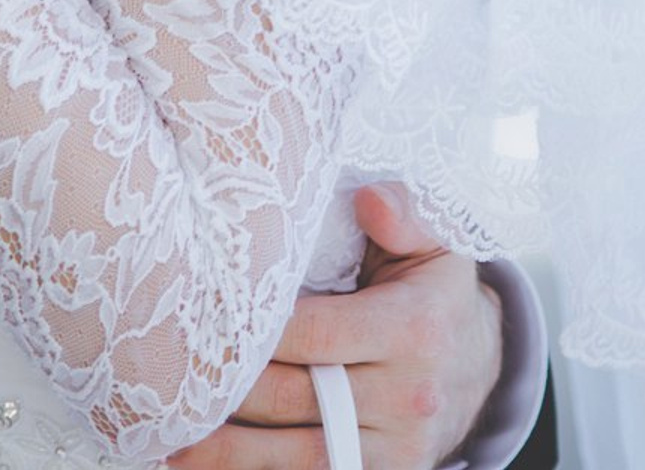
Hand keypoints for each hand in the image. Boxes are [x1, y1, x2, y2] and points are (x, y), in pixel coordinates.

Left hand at [167, 189, 502, 469]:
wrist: (479, 360)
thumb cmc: (434, 286)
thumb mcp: (435, 239)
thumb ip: (402, 213)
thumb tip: (370, 200)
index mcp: (413, 330)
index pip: (313, 334)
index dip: (253, 331)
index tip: (198, 318)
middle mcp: (407, 396)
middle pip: (297, 398)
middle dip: (228, 392)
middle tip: (165, 376)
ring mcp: (398, 448)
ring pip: (302, 456)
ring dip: (233, 456)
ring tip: (172, 445)